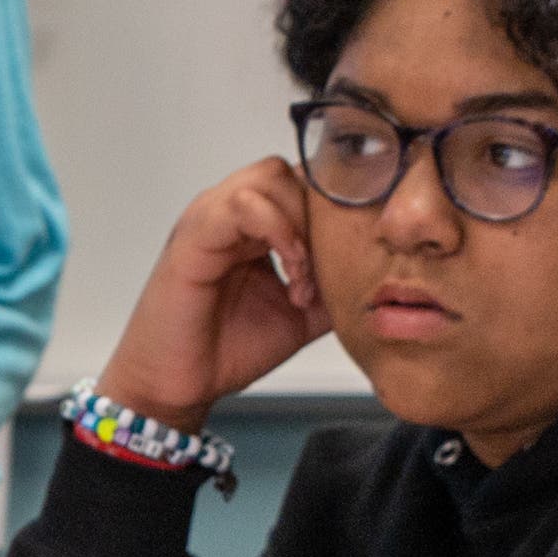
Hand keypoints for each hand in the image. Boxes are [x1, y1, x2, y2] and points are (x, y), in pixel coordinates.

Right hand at [92, 158, 329, 426]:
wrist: (177, 385)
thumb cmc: (226, 349)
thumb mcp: (303, 315)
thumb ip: (335, 285)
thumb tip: (380, 272)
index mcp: (255, 225)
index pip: (306, 183)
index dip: (336, 210)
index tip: (353, 254)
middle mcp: (231, 212)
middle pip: (293, 170)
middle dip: (321, 215)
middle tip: (322, 272)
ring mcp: (210, 218)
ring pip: (271, 176)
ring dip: (300, 223)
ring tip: (303, 275)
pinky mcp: (193, 235)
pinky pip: (241, 203)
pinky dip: (277, 230)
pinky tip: (289, 269)